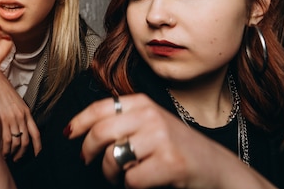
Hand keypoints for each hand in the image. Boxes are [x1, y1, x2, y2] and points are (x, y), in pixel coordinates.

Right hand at [0, 71, 41, 159]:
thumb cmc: (2, 90)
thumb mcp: (16, 102)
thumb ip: (19, 114)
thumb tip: (18, 128)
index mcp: (26, 112)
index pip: (36, 133)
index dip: (37, 147)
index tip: (37, 154)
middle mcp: (21, 117)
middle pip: (26, 141)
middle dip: (22, 153)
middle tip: (17, 159)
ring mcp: (12, 119)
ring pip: (16, 142)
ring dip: (12, 153)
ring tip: (7, 156)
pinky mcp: (2, 120)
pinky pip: (6, 140)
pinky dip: (4, 149)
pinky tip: (1, 152)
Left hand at [67, 94, 276, 188]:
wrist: (215, 166)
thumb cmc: (175, 146)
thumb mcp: (150, 122)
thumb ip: (122, 120)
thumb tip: (82, 129)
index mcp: (142, 103)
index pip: (100, 108)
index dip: (79, 122)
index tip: (68, 134)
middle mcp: (150, 116)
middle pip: (100, 132)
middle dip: (87, 150)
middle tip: (86, 160)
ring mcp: (161, 138)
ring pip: (113, 158)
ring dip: (110, 173)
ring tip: (119, 175)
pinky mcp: (169, 163)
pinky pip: (131, 179)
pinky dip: (130, 186)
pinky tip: (141, 181)